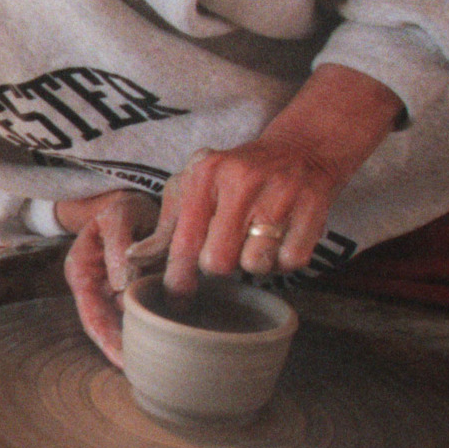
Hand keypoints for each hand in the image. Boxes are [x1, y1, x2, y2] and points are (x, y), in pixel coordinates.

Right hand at [60, 188, 160, 367]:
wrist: (134, 202)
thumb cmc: (122, 207)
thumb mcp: (118, 217)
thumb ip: (118, 247)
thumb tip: (120, 284)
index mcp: (81, 271)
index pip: (91, 315)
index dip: (106, 340)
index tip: (123, 360)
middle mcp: (94, 287)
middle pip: (105, 327)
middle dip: (121, 351)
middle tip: (142, 374)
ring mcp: (114, 292)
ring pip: (124, 324)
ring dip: (137, 342)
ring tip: (156, 367)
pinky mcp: (134, 291)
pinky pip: (141, 314)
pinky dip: (151, 327)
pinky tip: (167, 343)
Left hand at [161, 64, 404, 296]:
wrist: (300, 149)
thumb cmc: (235, 177)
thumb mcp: (194, 188)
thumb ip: (166, 226)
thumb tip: (134, 258)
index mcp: (205, 174)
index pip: (184, 242)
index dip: (178, 278)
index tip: (177, 298)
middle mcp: (241, 180)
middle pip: (218, 262)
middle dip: (219, 267)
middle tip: (226, 251)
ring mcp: (280, 192)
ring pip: (255, 265)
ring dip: (253, 264)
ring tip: (254, 240)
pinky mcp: (314, 206)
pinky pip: (291, 261)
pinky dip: (283, 261)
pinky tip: (279, 240)